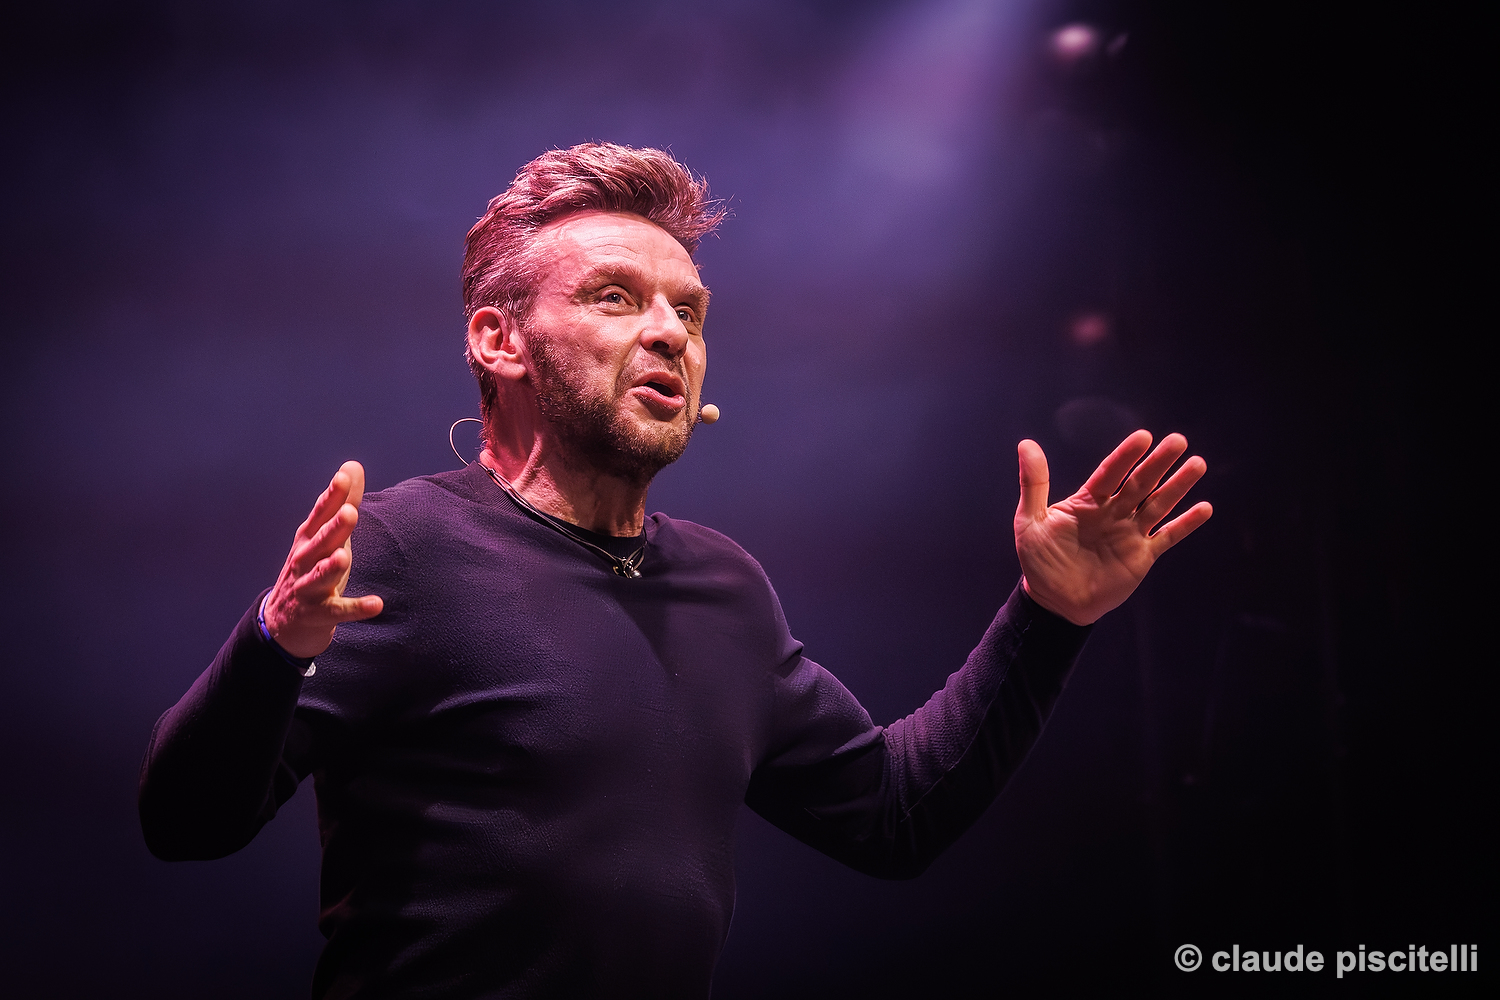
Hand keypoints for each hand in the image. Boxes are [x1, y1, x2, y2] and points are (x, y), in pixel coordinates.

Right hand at [262, 461, 383, 657]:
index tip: (344, 477)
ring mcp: (308, 588)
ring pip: (319, 576)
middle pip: (320, 542)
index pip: (321, 514)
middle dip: (333, 528)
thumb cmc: (312, 568)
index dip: (332, 497)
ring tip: (343, 557)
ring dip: (330, 567)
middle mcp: (304, 561)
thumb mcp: (326, 535)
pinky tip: (377, 605)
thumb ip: (342, 501)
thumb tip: (353, 465)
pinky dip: (356, 609)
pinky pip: (338, 611)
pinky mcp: (318, 614)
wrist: (283, 622)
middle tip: (350, 512)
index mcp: (308, 538)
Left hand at [1014, 431, 1211, 625]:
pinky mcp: (1142, 556)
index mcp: (1088, 501)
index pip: (1111, 472)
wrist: (1054, 603)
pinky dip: (1185, 524)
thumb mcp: (1030, 522)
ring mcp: (1130, 533)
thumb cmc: (1039, 562)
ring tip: (1197, 464)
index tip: (1143, 437)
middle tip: (1178, 441)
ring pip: (1158, 504)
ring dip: (1178, 486)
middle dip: (1159, 463)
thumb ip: (1034, 484)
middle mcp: (1113, 512)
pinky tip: (1204, 508)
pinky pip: (1167, 537)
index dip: (1126, 456)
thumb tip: (1026, 444)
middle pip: (1140, 483)